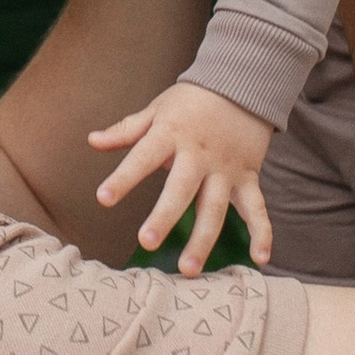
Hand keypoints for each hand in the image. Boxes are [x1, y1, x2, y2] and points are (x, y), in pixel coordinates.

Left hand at [87, 78, 274, 274]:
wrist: (243, 84)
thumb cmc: (191, 101)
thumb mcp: (157, 109)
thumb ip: (126, 130)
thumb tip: (92, 141)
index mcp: (171, 134)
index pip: (143, 158)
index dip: (124, 178)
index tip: (103, 198)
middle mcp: (199, 154)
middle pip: (181, 189)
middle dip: (164, 216)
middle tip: (146, 242)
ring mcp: (226, 168)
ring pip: (215, 207)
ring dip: (203, 239)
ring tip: (189, 269)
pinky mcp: (248, 177)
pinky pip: (256, 208)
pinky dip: (262, 233)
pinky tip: (259, 260)